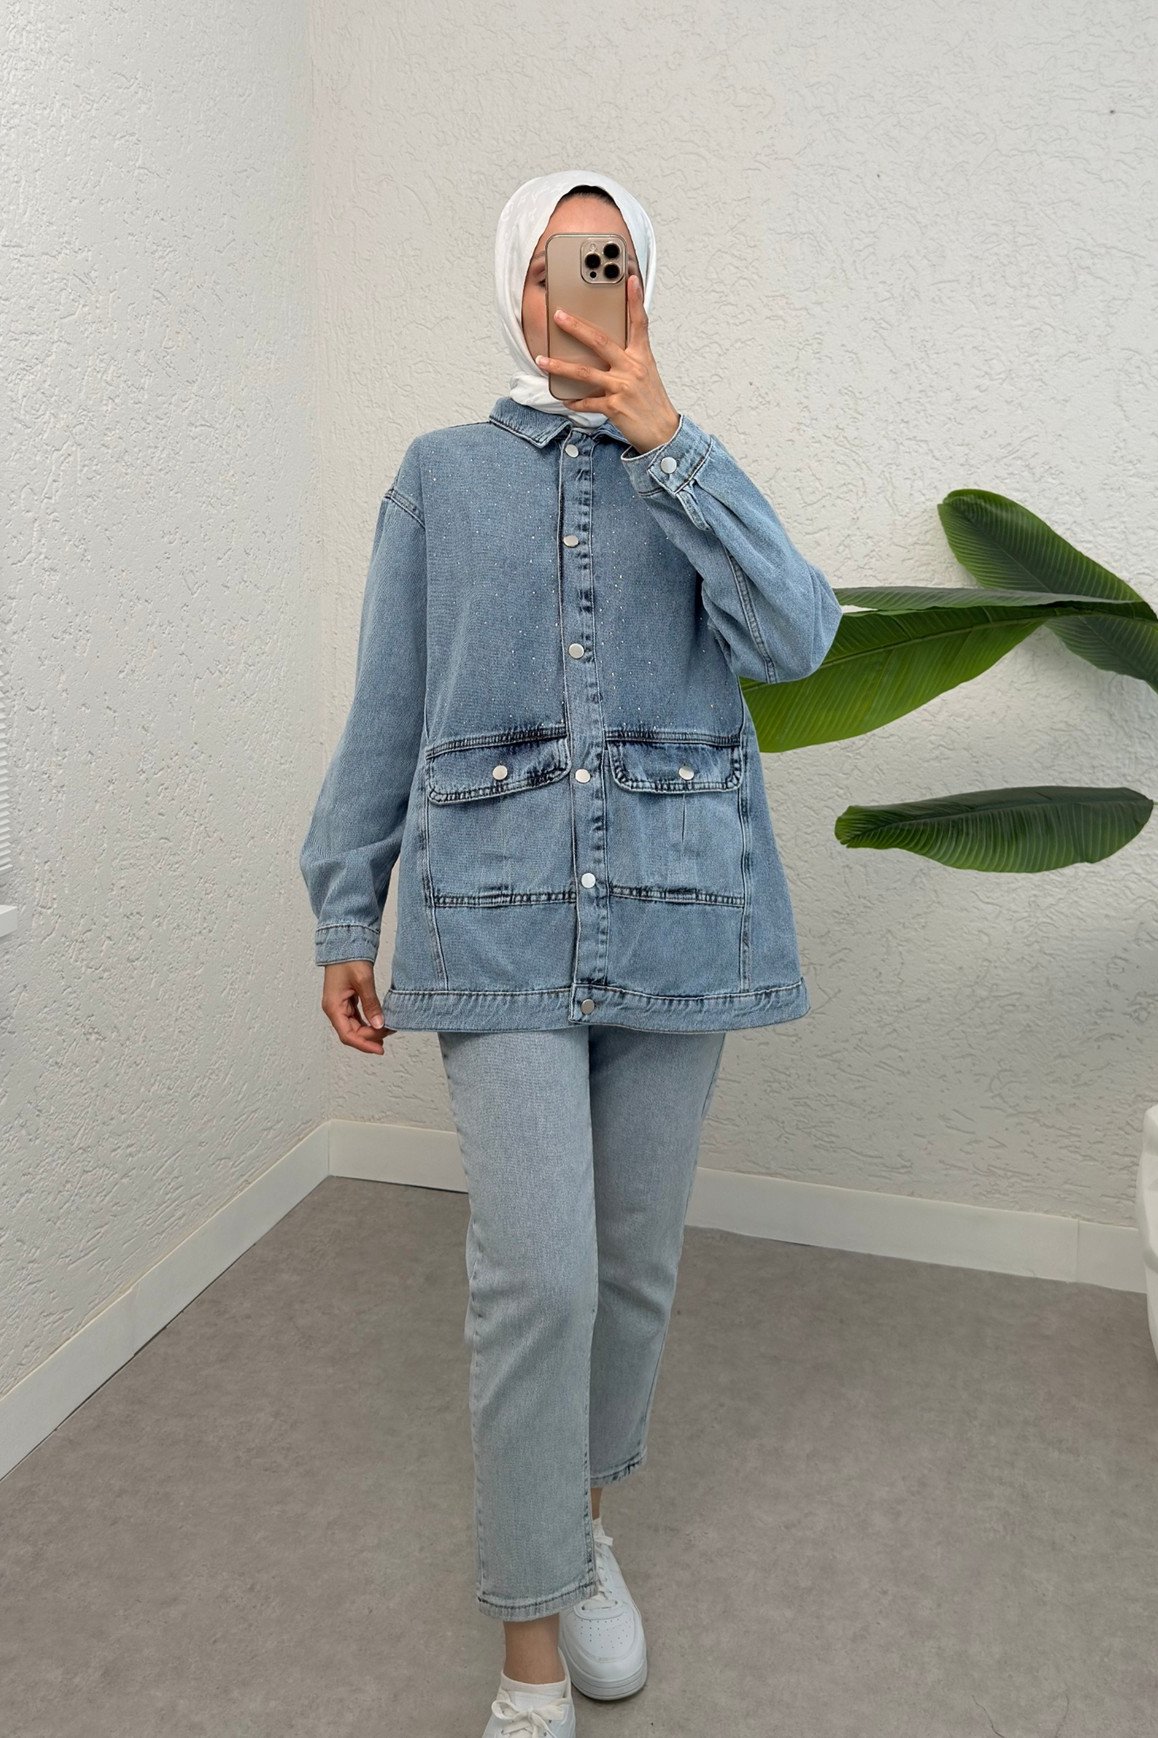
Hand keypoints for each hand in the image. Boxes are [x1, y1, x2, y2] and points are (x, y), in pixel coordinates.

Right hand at [321, 960, 393, 1052]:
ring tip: (387, 1030)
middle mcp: (334, 1008)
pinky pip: (357, 1017)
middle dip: (370, 1037)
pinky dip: (368, 1021)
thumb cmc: (348, 958)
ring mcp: (340, 1004)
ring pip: (355, 1026)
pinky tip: (380, 1022)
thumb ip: (371, 1004)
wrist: (345, 941)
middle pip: (351, 1033)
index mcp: (333, 1006)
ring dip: (370, 1031)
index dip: (364, 1044)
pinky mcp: (346, 1000)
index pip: (347, 1035)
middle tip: (389, 1035)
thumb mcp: (363, 981)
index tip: (379, 1049)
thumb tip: (379, 1025)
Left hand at [535, 269, 680, 456]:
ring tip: (542, 360)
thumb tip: (605, 348)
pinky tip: (564, 398)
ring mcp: (622, 388)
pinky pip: (588, 401)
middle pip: (600, 341)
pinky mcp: (614, 408)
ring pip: (585, 372)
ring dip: (560, 365)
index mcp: (642, 357)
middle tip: (558, 315)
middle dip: (576, 327)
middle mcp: (632, 368)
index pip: (639, 322)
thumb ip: (628, 357)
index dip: (635, 300)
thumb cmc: (652, 402)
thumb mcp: (646, 373)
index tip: (630, 279)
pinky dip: (574, 400)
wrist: (662, 432)